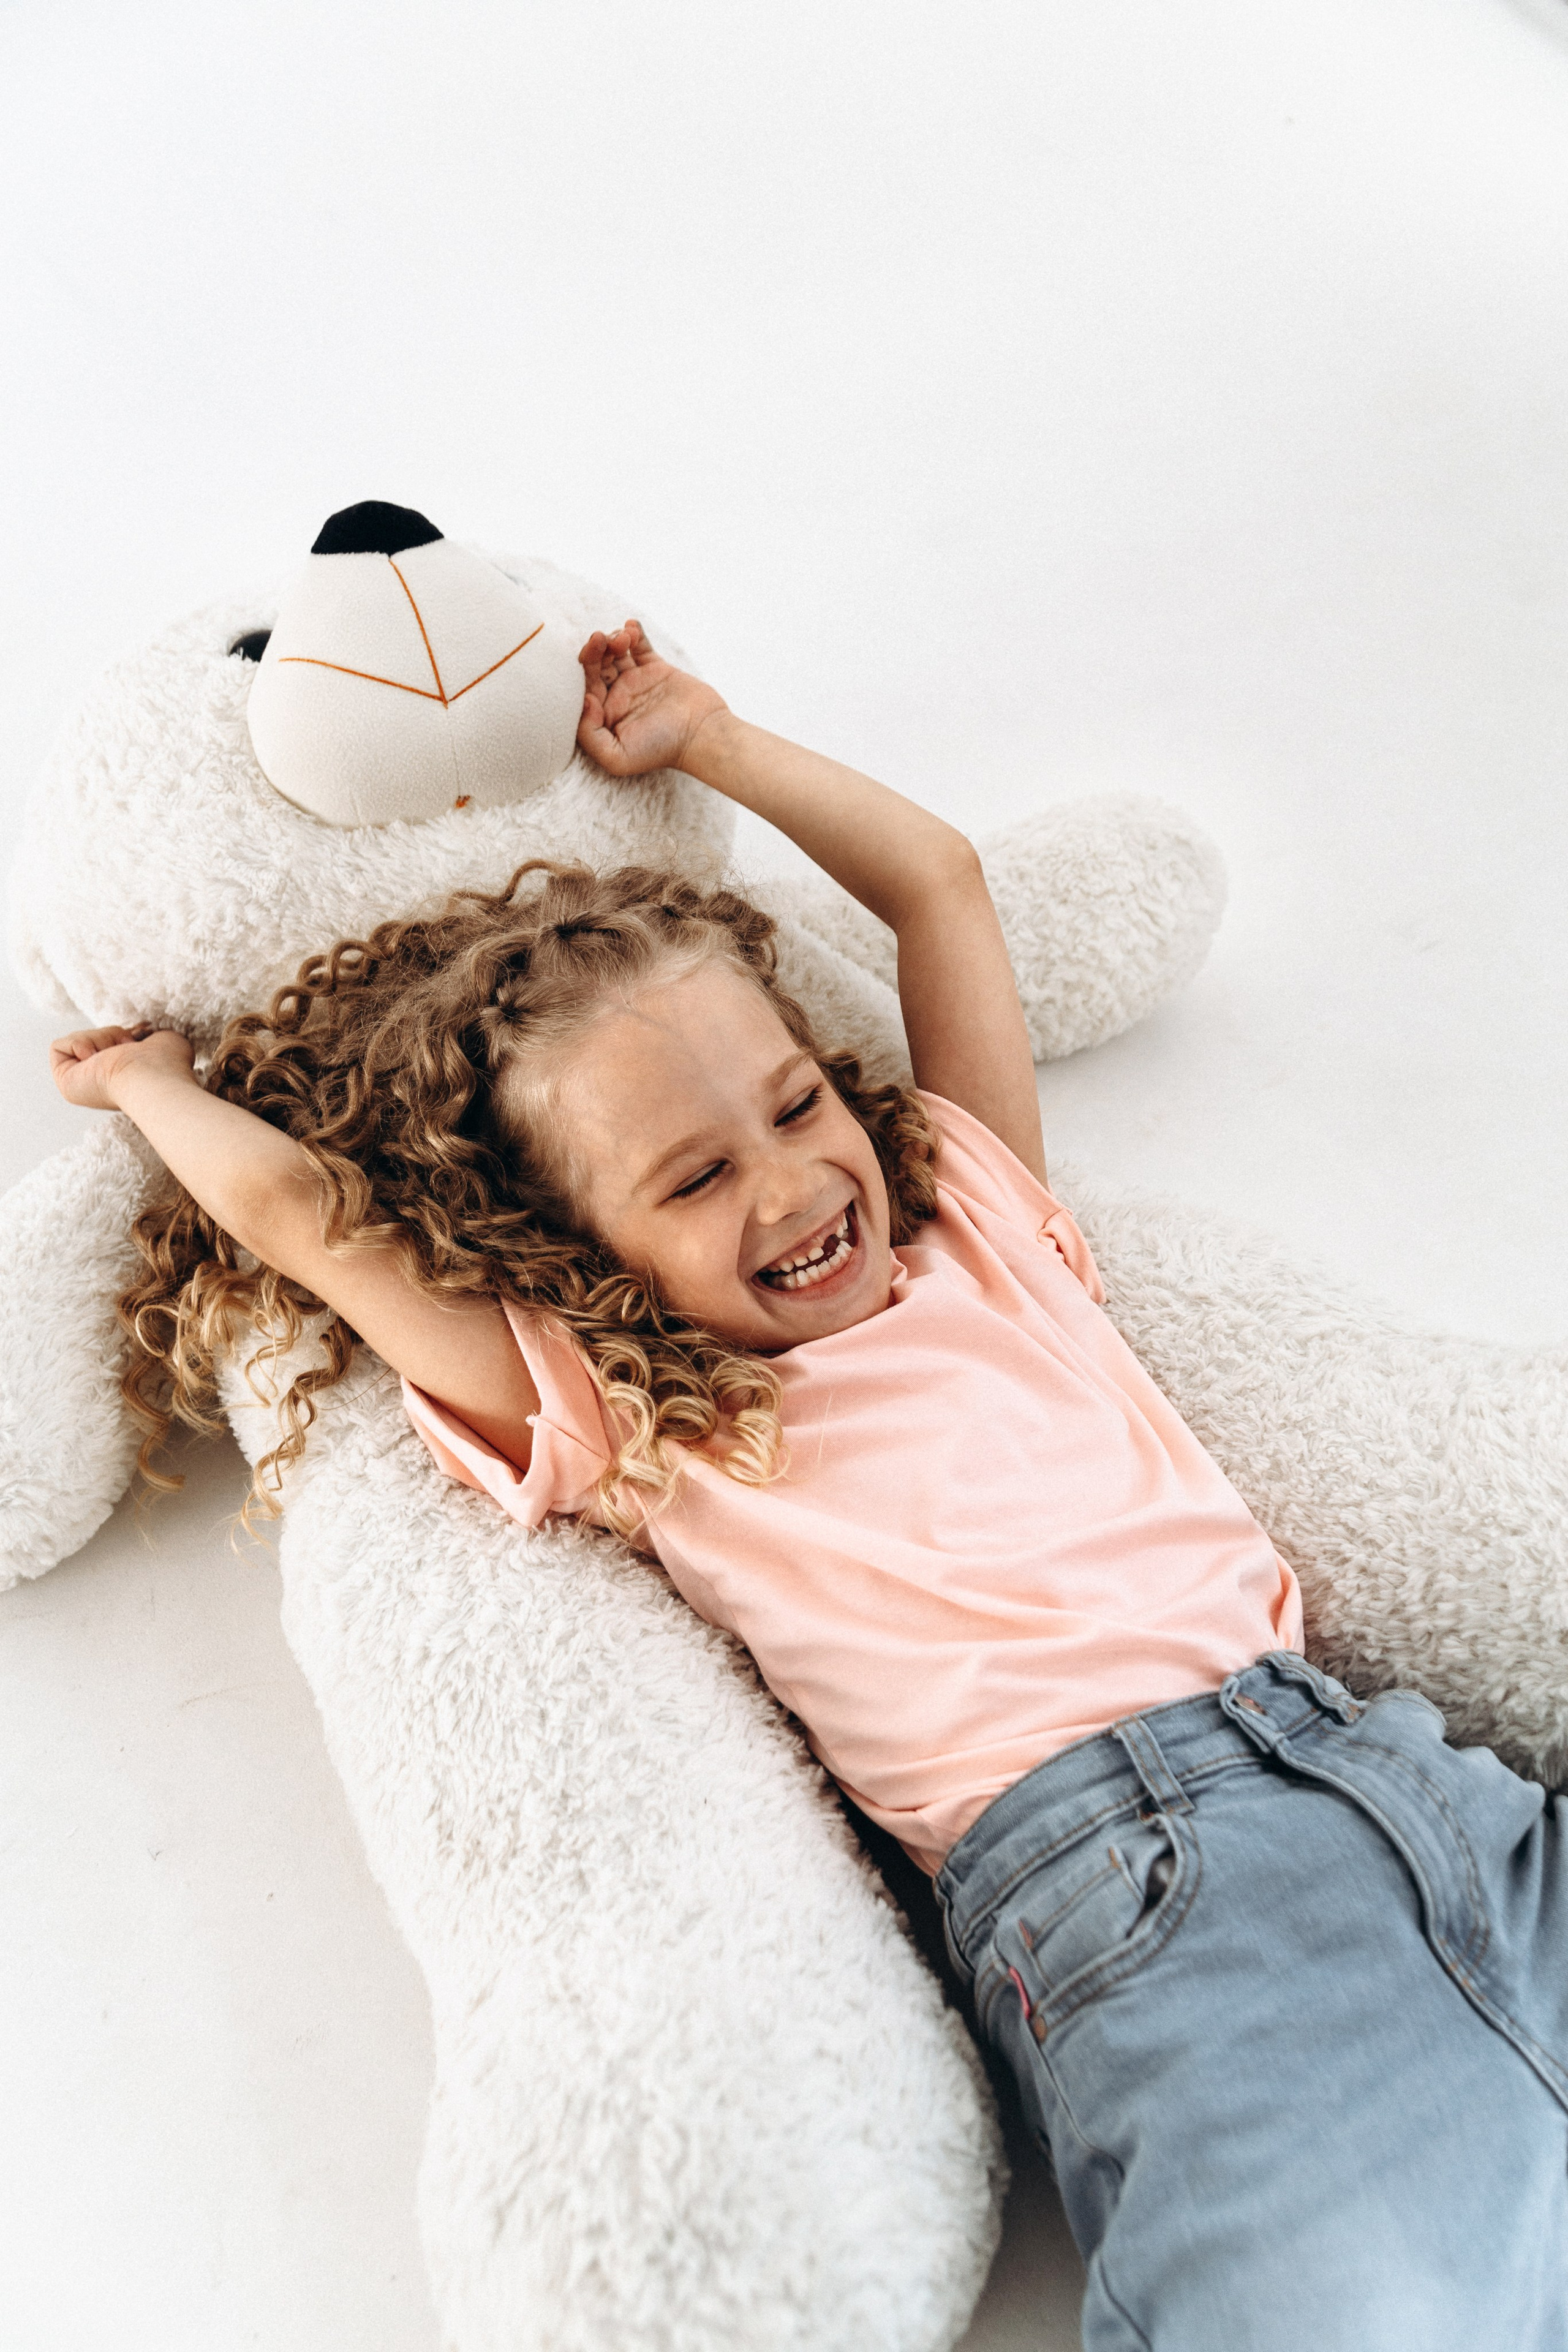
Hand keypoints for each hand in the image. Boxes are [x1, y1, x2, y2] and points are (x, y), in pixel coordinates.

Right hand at [50, 1024, 195, 1111]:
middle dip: (112, 1035)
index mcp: (122, 1079)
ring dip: (101, 1039)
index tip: (140, 1037)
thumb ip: (144, 1037)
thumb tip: (140, 1031)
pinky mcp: (65, 1082)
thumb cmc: (167, 1063)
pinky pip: (58, 1046)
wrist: (153, 1075)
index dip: (122, 1034)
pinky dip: (80, 1043)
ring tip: (118, 1052)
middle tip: (129, 1046)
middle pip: (93, 1039)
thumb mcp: (158, 1039)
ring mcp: (82, 1084)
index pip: (110, 1043)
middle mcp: (101, 1084)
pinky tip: (98, 1058)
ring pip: (78, 1040)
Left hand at [577, 621, 727, 778]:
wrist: (702, 735)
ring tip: (624, 637)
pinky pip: (640, 645)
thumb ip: (589, 734)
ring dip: (614, 639)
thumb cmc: (661, 750)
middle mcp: (616, 697)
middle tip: (601, 638)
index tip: (591, 658)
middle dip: (594, 649)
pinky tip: (632, 625)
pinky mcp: (656, 668)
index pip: (582, 686)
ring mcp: (636, 681)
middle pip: (595, 665)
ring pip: (615, 652)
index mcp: (603, 716)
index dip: (581, 669)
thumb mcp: (616, 757)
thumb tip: (583, 700)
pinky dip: (634, 632)